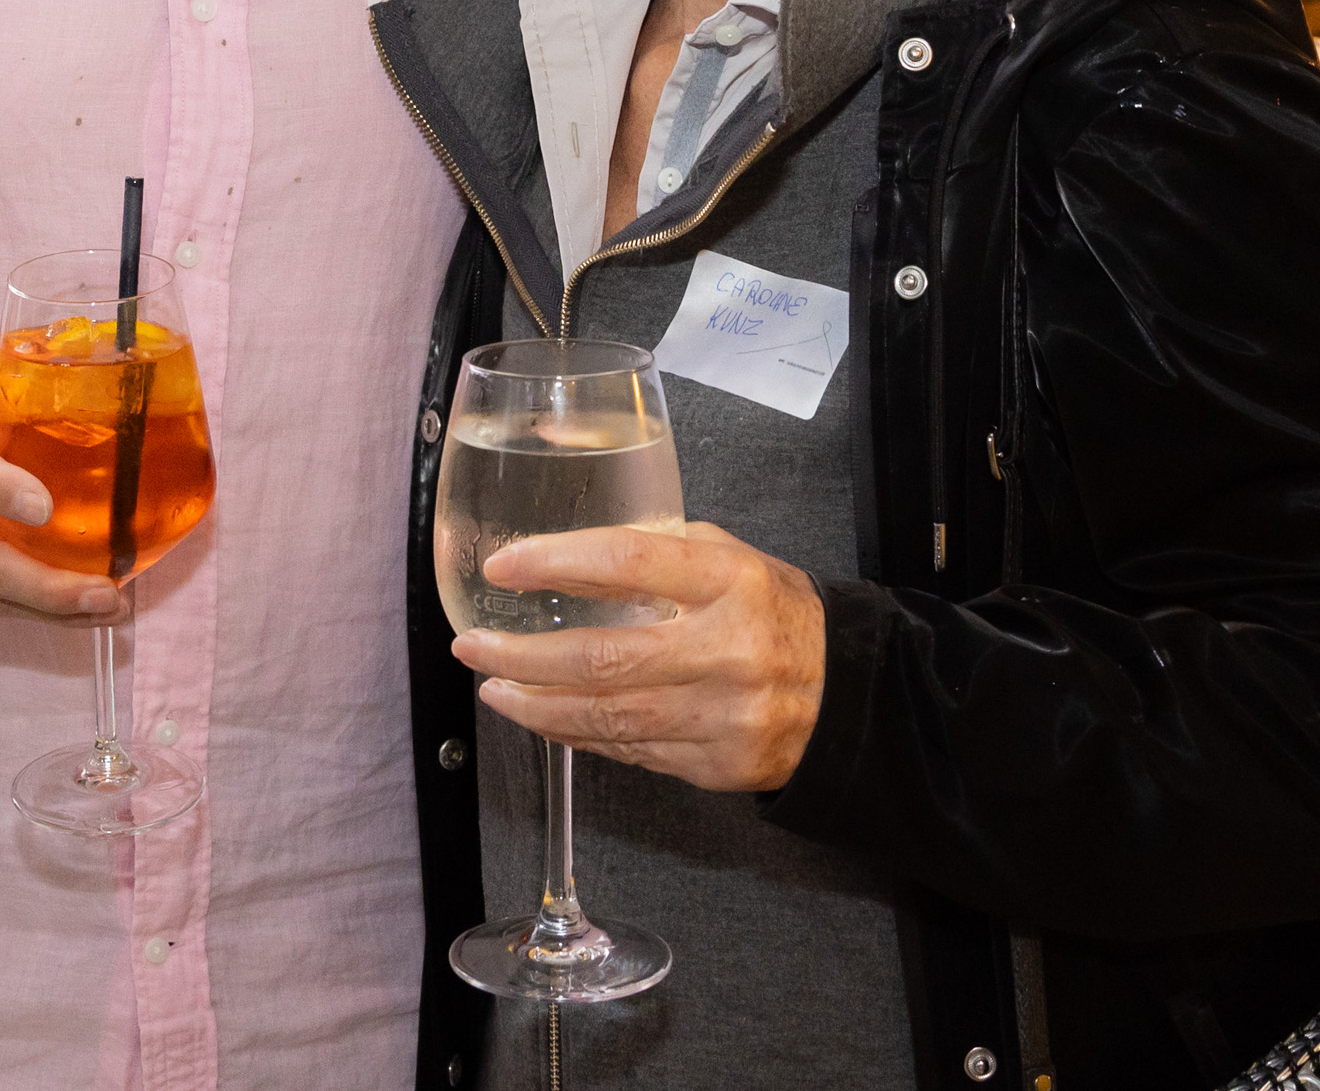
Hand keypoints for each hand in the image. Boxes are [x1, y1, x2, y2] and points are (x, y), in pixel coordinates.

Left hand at [455, 520, 828, 792]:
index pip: (630, 563)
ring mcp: (722, 716)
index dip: (557, 562)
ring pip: (606, 718)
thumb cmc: (776, 615)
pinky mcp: (714, 765)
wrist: (848, 696)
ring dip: (536, 706)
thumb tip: (571, 555)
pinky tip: (544, 717)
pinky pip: (628, 752)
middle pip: (603, 658)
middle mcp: (726, 650)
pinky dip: (577, 735)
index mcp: (731, 582)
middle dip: (522, 656)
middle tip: (472, 645)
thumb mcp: (732, 561)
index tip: (504, 566)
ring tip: (493, 687)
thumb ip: (660, 555)